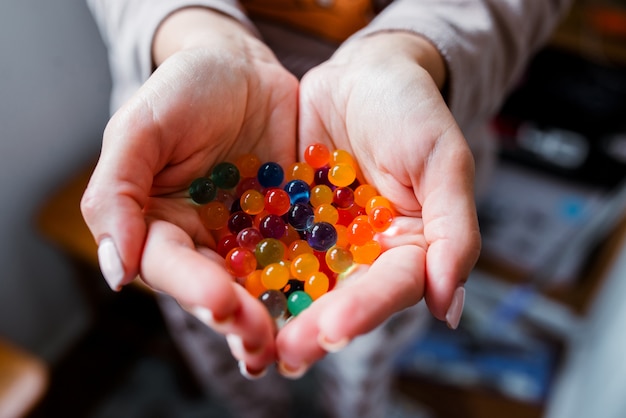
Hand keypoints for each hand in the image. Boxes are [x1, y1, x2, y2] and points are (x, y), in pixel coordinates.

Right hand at [80, 9, 298, 374]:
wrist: (242, 67)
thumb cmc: (184, 89)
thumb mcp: (142, 127)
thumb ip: (116, 192)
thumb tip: (114, 271)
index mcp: (160, 224)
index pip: (169, 264)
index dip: (191, 287)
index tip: (219, 303)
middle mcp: (204, 241)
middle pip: (216, 288)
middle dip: (237, 318)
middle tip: (260, 340)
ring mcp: (249, 238)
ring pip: (259, 285)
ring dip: (274, 318)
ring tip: (289, 346)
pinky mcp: (290, 226)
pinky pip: (301, 255)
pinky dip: (314, 282)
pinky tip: (330, 304)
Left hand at [275, 32, 480, 376]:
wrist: (364, 75)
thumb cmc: (413, 111)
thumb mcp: (443, 160)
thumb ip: (454, 231)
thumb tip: (451, 309)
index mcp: (407, 249)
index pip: (390, 289)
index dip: (365, 310)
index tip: (334, 329)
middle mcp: (363, 255)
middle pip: (341, 299)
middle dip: (313, 328)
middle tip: (285, 353)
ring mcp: (322, 241)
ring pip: (300, 284)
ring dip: (276, 313)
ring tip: (249, 337)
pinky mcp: (287, 221)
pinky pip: (268, 247)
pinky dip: (249, 269)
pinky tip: (225, 288)